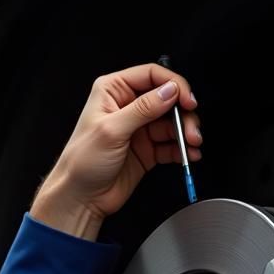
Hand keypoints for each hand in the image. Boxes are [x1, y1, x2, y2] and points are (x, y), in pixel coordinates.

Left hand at [30, 63, 201, 240]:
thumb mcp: (111, 130)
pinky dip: (182, 149)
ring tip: (192, 145)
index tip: (187, 100)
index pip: (151, 76)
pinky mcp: (147, 150)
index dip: (173, 85)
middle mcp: (128, 106)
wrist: (81, 198)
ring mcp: (139, 129)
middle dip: (183, 114)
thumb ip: (143, 109)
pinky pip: (171, 145)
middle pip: (167, 99)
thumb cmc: (82, 162)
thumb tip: (169, 91)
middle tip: (191, 130)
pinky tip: (188, 155)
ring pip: (172, 123)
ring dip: (186, 133)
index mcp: (113, 91)